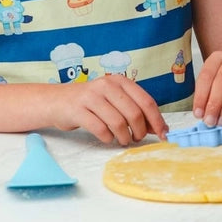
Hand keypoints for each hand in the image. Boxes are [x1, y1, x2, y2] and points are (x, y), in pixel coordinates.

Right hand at [50, 74, 167, 145]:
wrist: (58, 101)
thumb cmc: (91, 103)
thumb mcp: (115, 101)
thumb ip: (135, 110)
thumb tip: (159, 127)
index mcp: (120, 81)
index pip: (146, 101)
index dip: (157, 120)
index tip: (164, 134)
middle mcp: (107, 86)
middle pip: (134, 113)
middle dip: (140, 131)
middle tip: (137, 139)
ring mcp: (91, 97)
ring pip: (118, 122)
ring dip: (125, 137)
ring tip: (123, 140)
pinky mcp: (78, 111)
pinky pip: (100, 129)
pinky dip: (108, 138)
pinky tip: (108, 138)